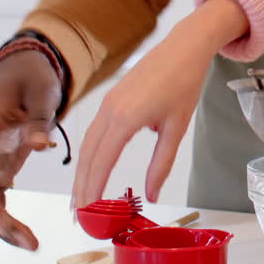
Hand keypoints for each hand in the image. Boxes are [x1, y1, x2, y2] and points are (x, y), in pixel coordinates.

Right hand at [0, 50, 61, 249]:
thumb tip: (38, 145)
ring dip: (2, 224)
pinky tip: (21, 230)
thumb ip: (38, 119)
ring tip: (27, 242)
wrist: (24, 68)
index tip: (11, 226)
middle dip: (0, 224)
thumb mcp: (41, 92)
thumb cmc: (31, 78)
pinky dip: (5, 213)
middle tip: (28, 243)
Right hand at [72, 0, 247, 208]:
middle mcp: (110, 110)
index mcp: (126, 117)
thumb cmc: (184, 83)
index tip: (88, 213)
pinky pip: (94, 132)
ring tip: (81, 199)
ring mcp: (107, 103)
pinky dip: (89, 155)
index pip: (101, 162)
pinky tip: (91, 168)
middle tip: (79, 216)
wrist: (184, 47)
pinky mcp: (110, 99)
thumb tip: (151, 195)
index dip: (92, 189)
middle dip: (81, 187)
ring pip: (87, 144)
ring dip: (82, 172)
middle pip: (87, 156)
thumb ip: (162, 163)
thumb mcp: (177, 128)